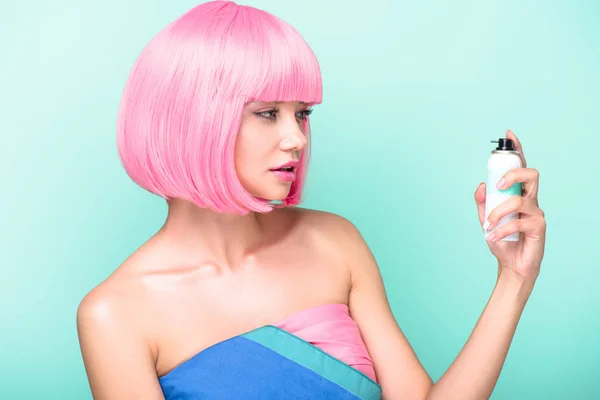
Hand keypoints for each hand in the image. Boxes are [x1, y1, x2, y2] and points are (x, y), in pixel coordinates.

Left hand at [474, 130, 546, 283]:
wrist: (511, 266)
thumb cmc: (503, 241)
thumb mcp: (486, 220)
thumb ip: (483, 203)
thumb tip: (481, 185)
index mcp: (518, 194)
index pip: (520, 168)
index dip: (517, 150)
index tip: (508, 135)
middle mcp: (530, 199)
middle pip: (531, 174)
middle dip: (513, 174)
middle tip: (498, 185)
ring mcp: (536, 212)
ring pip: (519, 200)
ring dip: (497, 212)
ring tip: (487, 226)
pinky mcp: (538, 227)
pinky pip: (517, 222)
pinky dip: (501, 229)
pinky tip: (492, 237)